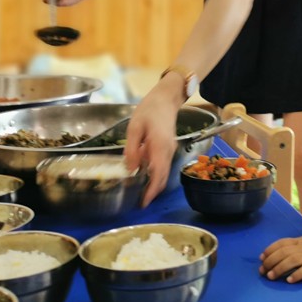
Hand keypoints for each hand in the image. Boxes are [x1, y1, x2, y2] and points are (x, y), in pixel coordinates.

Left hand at [123, 79, 182, 206]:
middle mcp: (168, 151)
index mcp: (160, 146)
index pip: (158, 174)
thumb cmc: (149, 109)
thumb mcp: (134, 127)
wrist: (166, 98)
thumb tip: (131, 169)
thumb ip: (132, 149)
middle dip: (152, 192)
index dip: (152, 191)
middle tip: (138, 201)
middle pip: (163, 177)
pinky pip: (162, 165)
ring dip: (152, 183)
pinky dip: (154, 172)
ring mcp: (170, 150)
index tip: (143, 203)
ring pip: (163, 172)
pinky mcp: (169, 148)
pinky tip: (141, 170)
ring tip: (137, 188)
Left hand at [258, 231, 301, 283]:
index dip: (270, 250)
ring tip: (272, 277)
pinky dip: (298, 274)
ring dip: (280, 268)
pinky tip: (290, 280)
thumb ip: (296, 246)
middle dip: (271, 261)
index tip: (261, 258)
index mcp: (301, 240)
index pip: (282, 243)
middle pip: (284, 252)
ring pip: (293, 260)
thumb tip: (279, 254)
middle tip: (262, 271)